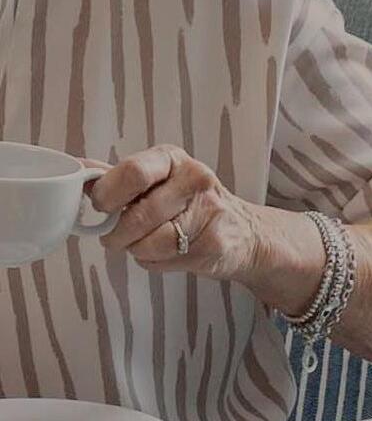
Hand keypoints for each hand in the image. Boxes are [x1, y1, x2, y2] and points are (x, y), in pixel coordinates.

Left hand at [85, 144, 262, 281]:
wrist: (246, 232)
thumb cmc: (192, 205)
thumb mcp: (158, 180)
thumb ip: (117, 177)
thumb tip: (75, 170)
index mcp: (173, 158)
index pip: (132, 172)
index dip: (107, 195)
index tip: (101, 206)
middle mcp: (195, 179)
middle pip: (136, 214)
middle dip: (117, 233)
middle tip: (117, 234)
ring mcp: (208, 211)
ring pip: (146, 242)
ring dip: (136, 250)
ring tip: (149, 242)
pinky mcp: (213, 243)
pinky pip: (162, 259)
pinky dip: (155, 261)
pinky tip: (169, 252)